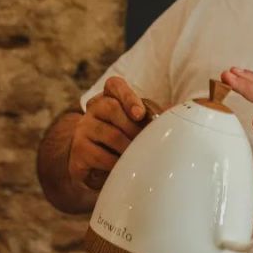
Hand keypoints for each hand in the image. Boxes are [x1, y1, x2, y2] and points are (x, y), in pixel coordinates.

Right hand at [69, 76, 152, 190]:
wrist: (95, 165)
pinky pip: (101, 156)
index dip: (128, 97)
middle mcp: (92, 110)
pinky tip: (123, 167)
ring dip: (128, 147)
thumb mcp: (137, 124)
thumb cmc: (123, 139)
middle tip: (143, 140)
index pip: (114, 85)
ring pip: (109, 134)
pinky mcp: (78, 151)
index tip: (140, 114)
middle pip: (111, 107)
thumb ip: (151, 117)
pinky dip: (117, 163)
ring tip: (137, 155)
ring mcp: (82, 129)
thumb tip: (174, 116)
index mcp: (108, 97)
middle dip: (132, 126)